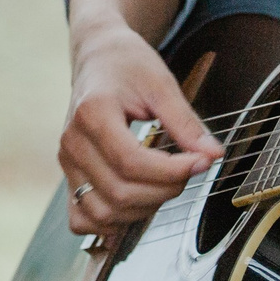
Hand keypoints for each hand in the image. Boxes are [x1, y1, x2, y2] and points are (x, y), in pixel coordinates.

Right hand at [58, 20, 223, 235]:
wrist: (98, 57)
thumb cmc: (127, 65)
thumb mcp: (161, 84)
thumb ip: (185, 122)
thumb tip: (212, 155)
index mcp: (92, 113)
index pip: (131, 162)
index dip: (171, 171)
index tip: (200, 163)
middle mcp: (72, 142)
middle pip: (119, 192)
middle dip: (164, 191)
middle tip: (188, 171)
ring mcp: (67, 163)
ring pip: (103, 212)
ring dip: (142, 210)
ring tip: (165, 185)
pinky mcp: (69, 175)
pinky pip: (80, 218)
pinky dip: (108, 223)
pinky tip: (134, 206)